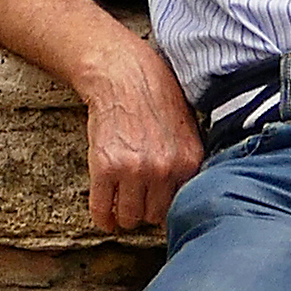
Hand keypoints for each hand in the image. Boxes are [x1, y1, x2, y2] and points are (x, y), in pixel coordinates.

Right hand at [82, 62, 207, 231]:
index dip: (169, 206)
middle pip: (156, 215)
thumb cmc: (155, 95)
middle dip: (147, 210)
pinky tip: (106, 216)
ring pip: (130, 217)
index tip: (160, 205)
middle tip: (139, 199)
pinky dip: (103, 217)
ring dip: (125, 214)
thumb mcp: (187, 128)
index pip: (183, 205)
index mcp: (188, 160)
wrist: (122, 73)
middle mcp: (164, 169)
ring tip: (123, 204)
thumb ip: (187, 162)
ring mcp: (134, 170)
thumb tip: (187, 196)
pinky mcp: (105, 167)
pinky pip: (102, 209)